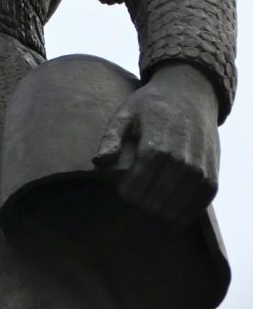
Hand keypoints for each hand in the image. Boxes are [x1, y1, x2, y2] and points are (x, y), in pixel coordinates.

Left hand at [93, 62, 219, 226]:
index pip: (135, 190)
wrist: (189, 94)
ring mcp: (198, 171)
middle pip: (153, 203)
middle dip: (141, 203)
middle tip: (136, 193)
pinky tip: (171, 209)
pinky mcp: (211, 176)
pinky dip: (182, 214)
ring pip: (174, 210)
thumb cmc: (152, 104)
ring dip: (160, 211)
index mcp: (155, 148)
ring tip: (151, 200)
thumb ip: (111, 138)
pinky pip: (197, 206)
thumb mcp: (126, 113)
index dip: (125, 194)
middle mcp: (179, 162)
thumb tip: (97, 163)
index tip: (122, 187)